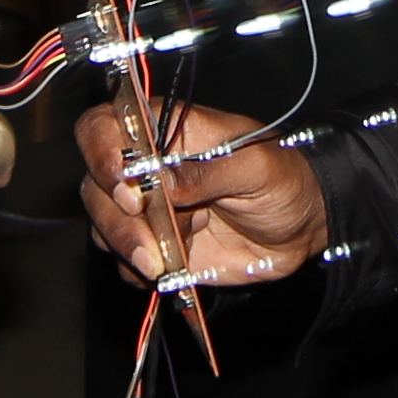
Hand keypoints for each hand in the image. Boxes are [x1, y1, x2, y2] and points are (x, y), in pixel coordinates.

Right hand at [72, 99, 323, 291]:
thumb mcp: (256, 167)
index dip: (100, 151)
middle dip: (116, 217)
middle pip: (96, 185)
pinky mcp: (155, 245)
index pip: (103, 126)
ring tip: (163, 262)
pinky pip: (125, 261)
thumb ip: (208, 171)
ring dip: (127, 246)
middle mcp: (146, 167)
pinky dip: (139, 271)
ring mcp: (147, 209)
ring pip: (104, 225)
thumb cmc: (284, 178)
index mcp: (165, 130)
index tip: (124, 182)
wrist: (302, 225)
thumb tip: (162, 182)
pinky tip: (170, 269)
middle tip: (149, 239)